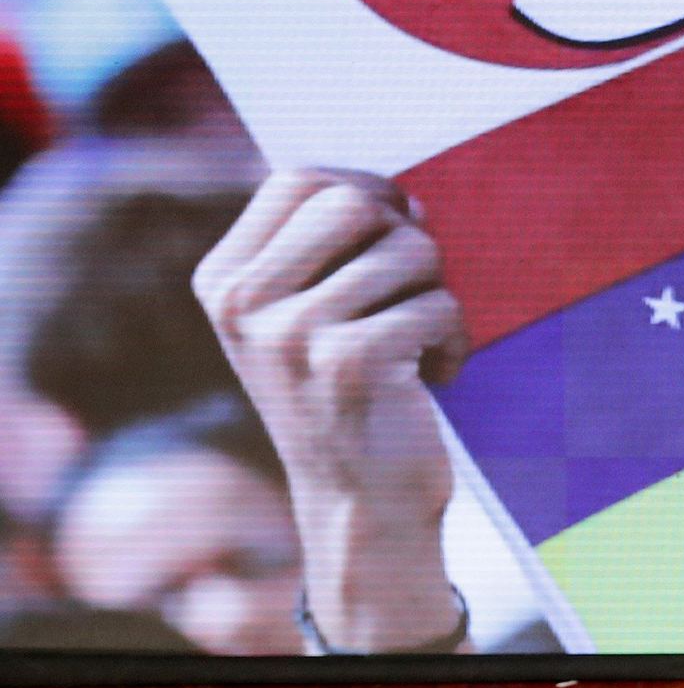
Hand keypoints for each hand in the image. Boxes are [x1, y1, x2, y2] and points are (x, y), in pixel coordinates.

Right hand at [194, 169, 470, 650]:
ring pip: (408, 250)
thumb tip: (401, 193)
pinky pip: (436, 304)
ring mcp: (290, 335)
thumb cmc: (350, 400)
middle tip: (416, 290)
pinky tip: (437, 376)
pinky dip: (456, 338)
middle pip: (352, 201)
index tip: (394, 235)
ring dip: (438, 292)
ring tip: (427, 341)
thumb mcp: (309, 318)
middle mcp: (243, 305)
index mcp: (224, 282)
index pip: (298, 180)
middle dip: (406, 238)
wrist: (362, 506)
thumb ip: (328, 249)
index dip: (365, 191)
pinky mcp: (347, 364)